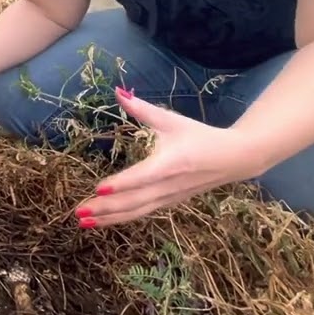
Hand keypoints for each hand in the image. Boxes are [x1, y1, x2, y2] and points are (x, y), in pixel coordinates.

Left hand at [74, 87, 262, 227]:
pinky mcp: (169, 203)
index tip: (98, 189)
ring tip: (84, 222)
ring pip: (137, 212)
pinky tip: (103, 221)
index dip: (121, 184)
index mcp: (170, 163)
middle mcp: (169, 184)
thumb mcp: (172, 120)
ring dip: (110, 218)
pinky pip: (143, 213)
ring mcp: (169, 197)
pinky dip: (122, 218)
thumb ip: (142, 109)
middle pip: (135, 201)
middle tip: (79, 212)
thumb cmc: (200, 136)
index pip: (142, 176)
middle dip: (106, 208)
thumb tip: (118, 92)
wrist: (234, 159)